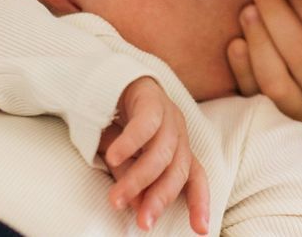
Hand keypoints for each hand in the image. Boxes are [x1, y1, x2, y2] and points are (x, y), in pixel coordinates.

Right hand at [101, 76, 209, 233]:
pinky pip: (145, 124)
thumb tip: (138, 208)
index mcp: (177, 147)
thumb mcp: (124, 161)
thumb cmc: (114, 125)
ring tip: (117, 198)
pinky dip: (130, 143)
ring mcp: (167, 113)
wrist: (100, 79)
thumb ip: (133, 180)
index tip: (201, 230)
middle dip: (160, 199)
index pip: (196, 178)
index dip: (200, 202)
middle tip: (143, 223)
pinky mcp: (150, 97)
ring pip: (161, 152)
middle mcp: (178, 131)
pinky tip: (114, 158)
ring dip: (139, 179)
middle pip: (178, 171)